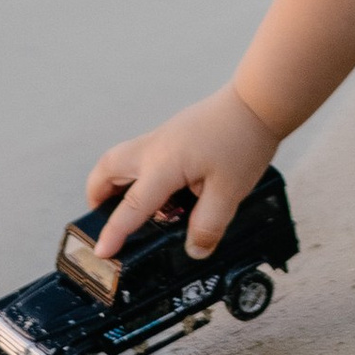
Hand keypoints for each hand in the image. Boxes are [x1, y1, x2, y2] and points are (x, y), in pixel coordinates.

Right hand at [88, 84, 275, 261]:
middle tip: (102, 219)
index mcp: (163, 164)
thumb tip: (195, 250)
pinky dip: (139, 173)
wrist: (257, 102)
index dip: (114, 232)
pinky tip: (166, 191)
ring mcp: (162, 136)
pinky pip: (142, 154)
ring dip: (115, 182)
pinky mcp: (173, 133)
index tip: (101, 252)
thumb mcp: (229, 192)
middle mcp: (154, 148)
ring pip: (121, 157)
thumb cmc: (242, 140)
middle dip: (97, 195)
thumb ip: (208, 225)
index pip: (131, 206)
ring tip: (130, 208)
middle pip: (107, 169)